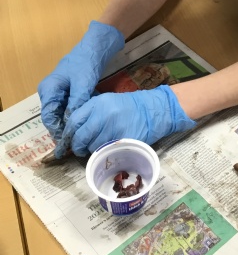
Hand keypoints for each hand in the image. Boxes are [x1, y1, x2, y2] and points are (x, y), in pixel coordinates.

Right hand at [38, 21, 123, 140]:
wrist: (97, 47)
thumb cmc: (86, 63)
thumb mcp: (83, 84)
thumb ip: (77, 103)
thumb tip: (73, 123)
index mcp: (49, 89)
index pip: (49, 116)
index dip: (57, 130)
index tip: (66, 142)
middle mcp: (51, 92)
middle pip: (55, 116)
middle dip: (65, 128)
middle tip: (76, 143)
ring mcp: (61, 91)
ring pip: (64, 112)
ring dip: (72, 122)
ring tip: (82, 135)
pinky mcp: (71, 90)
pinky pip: (72, 106)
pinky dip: (78, 113)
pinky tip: (87, 122)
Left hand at [55, 85, 195, 156]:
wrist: (153, 109)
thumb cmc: (129, 106)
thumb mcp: (107, 102)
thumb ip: (90, 113)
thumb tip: (73, 131)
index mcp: (97, 103)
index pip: (73, 121)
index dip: (68, 135)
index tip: (66, 142)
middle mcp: (103, 115)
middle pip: (80, 136)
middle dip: (77, 146)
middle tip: (79, 149)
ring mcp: (113, 128)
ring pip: (92, 147)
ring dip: (91, 150)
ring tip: (98, 147)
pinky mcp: (123, 140)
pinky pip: (107, 151)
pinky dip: (105, 153)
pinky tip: (108, 150)